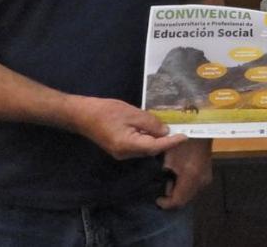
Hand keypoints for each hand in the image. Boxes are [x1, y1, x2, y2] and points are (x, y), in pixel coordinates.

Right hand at [68, 96, 186, 159]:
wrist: (81, 115)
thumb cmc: (105, 111)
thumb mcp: (131, 113)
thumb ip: (149, 123)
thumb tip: (165, 131)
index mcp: (128, 145)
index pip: (155, 147)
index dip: (171, 142)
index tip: (185, 137)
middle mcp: (125, 154)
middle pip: (151, 150)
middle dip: (166, 142)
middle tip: (181, 132)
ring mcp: (121, 153)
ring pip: (145, 148)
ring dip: (157, 140)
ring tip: (171, 130)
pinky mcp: (119, 148)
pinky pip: (138, 145)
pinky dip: (148, 139)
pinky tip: (154, 130)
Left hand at [157, 137, 212, 208]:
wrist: (199, 132)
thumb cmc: (181, 142)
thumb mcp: (168, 159)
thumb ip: (165, 177)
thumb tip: (166, 191)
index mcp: (190, 176)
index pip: (178, 201)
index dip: (166, 204)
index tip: (158, 199)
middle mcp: (201, 181)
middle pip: (185, 200)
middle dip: (173, 198)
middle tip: (164, 187)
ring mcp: (206, 179)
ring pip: (190, 195)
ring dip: (179, 193)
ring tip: (171, 181)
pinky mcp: (207, 176)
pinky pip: (195, 188)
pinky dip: (186, 188)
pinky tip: (180, 178)